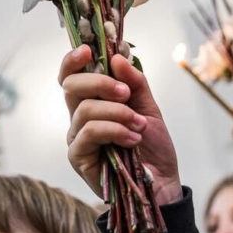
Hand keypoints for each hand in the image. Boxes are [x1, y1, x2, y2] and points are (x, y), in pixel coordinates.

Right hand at [59, 46, 181, 204]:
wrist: (161, 182)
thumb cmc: (152, 146)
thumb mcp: (148, 108)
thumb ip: (134, 83)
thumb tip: (117, 57)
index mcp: (92, 102)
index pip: (71, 76)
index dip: (73, 60)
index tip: (88, 50)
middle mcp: (79, 118)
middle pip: (71, 86)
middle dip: (101, 84)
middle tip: (126, 94)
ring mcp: (77, 137)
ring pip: (85, 109)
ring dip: (117, 112)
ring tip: (139, 125)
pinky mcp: (79, 157)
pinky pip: (90, 132)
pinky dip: (115, 130)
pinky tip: (133, 139)